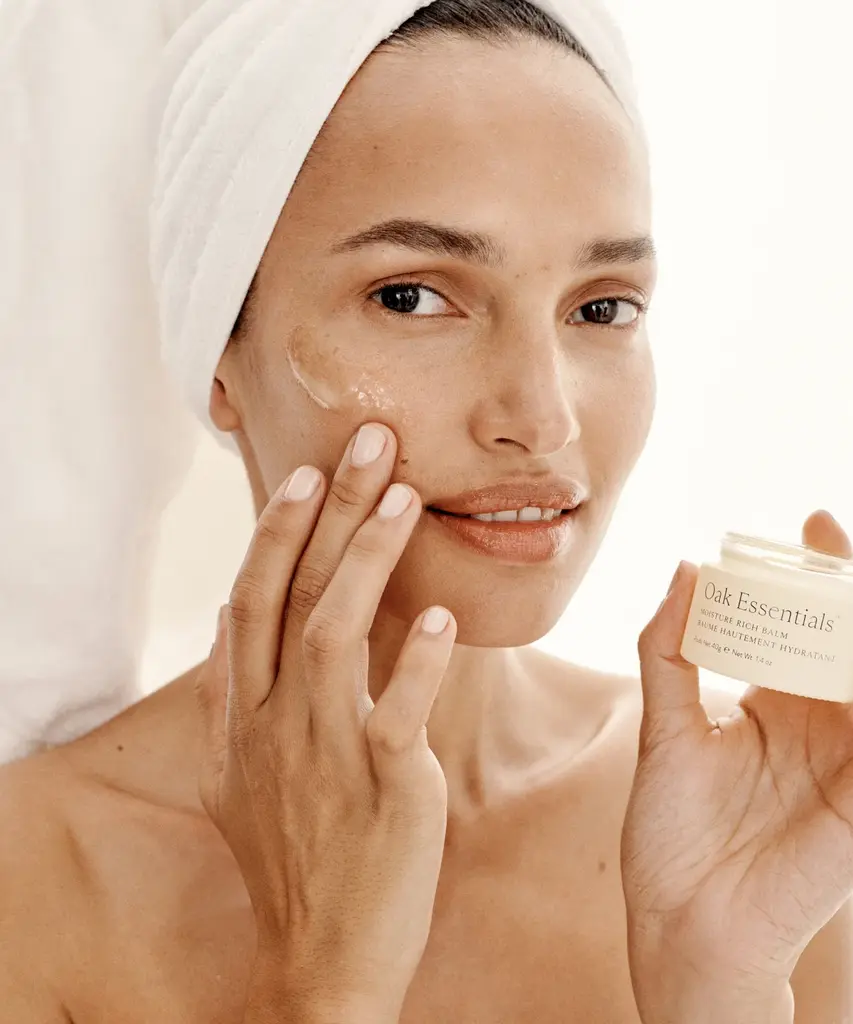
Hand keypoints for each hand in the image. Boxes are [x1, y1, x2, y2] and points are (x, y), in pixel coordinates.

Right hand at [193, 423, 456, 1022]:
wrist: (320, 959)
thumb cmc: (289, 858)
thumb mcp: (232, 777)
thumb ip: (229, 696)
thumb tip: (228, 621)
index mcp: (246, 715)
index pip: (252, 600)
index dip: (275, 533)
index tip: (302, 473)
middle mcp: (277, 722)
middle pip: (296, 594)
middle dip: (327, 512)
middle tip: (366, 441)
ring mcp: (327, 753)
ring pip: (335, 633)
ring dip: (367, 559)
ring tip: (401, 496)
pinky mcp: (386, 788)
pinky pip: (397, 713)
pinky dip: (416, 663)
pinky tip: (442, 618)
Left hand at [622, 510, 852, 1021]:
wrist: (681, 920)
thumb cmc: (672, 832)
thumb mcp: (663, 727)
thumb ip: (669, 649)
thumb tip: (682, 570)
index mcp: (778, 704)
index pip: (807, 624)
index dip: (816, 573)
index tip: (810, 523)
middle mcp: (820, 722)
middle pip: (846, 638)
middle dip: (845, 583)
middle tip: (830, 532)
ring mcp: (847, 757)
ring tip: (845, 576)